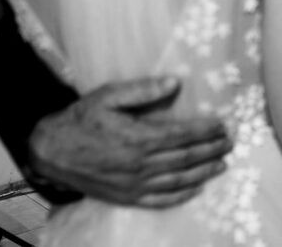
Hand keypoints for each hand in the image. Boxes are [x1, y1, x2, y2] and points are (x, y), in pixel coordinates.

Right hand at [28, 76, 232, 207]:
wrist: (50, 150)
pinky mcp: (126, 197)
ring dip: (203, 172)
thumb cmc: (82, 119)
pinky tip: (196, 188)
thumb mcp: (109, 95)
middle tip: (230, 143)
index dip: (206, 130)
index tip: (223, 125)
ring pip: (178, 180)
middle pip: (186, 157)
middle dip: (211, 149)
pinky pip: (160, 200)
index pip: (183, 134)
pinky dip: (181, 195)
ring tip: (222, 164)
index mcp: (139, 137)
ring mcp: (133, 184)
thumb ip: (143, 90)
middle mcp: (140, 164)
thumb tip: (175, 82)